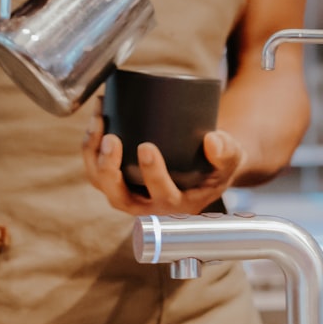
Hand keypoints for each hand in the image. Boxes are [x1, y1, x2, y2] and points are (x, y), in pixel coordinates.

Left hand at [82, 109, 245, 214]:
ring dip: (93, 155)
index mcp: (178, 206)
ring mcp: (129, 196)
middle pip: (119, 196)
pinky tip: (98, 117)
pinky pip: (96, 169)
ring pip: (101, 183)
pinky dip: (91, 145)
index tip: (147, 147)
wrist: (203, 168)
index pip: (162, 196)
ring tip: (98, 121)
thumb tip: (212, 141)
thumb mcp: (231, 159)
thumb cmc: (217, 165)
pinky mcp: (118, 182)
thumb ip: (226, 151)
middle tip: (111, 139)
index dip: (152, 175)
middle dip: (109, 168)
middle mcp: (148, 207)